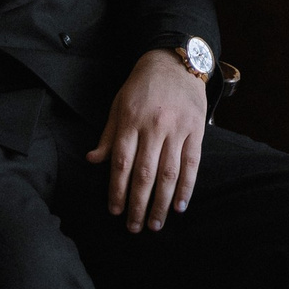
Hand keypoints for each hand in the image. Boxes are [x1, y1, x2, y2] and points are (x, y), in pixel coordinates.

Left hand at [87, 50, 207, 231]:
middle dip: (138, 204)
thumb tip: (93, 161)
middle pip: (145, 173)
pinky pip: (192, 163)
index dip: (117, 190)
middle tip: (134, 227)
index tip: (115, 211)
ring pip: (169, 172)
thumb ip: (109, 135)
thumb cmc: (142, 86)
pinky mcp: (196, 129)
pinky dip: (187, 187)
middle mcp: (154, 125)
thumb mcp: (119, 105)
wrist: (174, 60)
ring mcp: (177, 128)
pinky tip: (180, 205)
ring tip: (156, 224)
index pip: (122, 162)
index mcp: (131, 120)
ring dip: (162, 202)